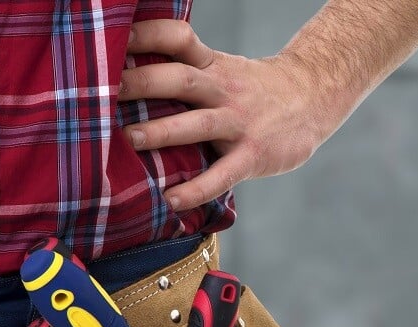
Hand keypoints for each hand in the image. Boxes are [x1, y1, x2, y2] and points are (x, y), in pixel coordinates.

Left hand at [120, 20, 340, 210]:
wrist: (314, 99)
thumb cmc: (256, 89)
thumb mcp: (223, 67)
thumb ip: (184, 67)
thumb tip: (125, 72)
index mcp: (212, 64)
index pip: (178, 38)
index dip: (147, 35)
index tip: (115, 38)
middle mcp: (224, 89)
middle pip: (180, 79)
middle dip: (141, 83)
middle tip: (102, 92)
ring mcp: (240, 122)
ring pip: (198, 124)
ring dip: (162, 131)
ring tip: (128, 139)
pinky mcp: (253, 155)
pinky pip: (223, 174)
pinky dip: (196, 189)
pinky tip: (171, 200)